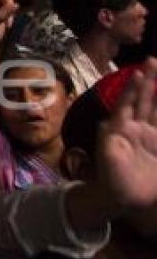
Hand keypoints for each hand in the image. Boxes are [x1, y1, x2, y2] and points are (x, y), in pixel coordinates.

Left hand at [95, 59, 156, 211]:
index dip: (133, 88)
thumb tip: (105, 123)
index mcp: (122, 128)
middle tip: (153, 60)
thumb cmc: (110, 178)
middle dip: (150, 81)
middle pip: (145, 100)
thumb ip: (109, 142)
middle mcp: (138, 128)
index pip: (128, 103)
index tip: (138, 71)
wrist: (123, 199)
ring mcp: (152, 137)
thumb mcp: (108, 161)